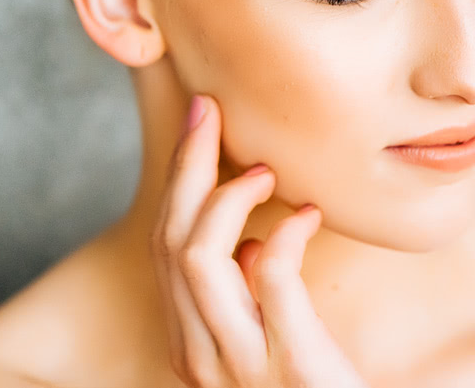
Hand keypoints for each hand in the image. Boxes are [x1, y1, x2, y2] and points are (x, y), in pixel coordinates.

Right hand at [148, 93, 371, 387]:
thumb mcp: (274, 339)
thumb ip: (253, 295)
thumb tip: (252, 242)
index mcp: (193, 345)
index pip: (165, 247)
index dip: (178, 179)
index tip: (199, 122)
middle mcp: (203, 356)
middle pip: (171, 243)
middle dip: (188, 167)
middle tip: (210, 112)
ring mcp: (242, 367)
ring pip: (198, 258)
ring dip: (224, 198)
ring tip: (262, 170)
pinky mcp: (291, 368)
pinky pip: (269, 281)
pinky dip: (282, 234)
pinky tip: (309, 216)